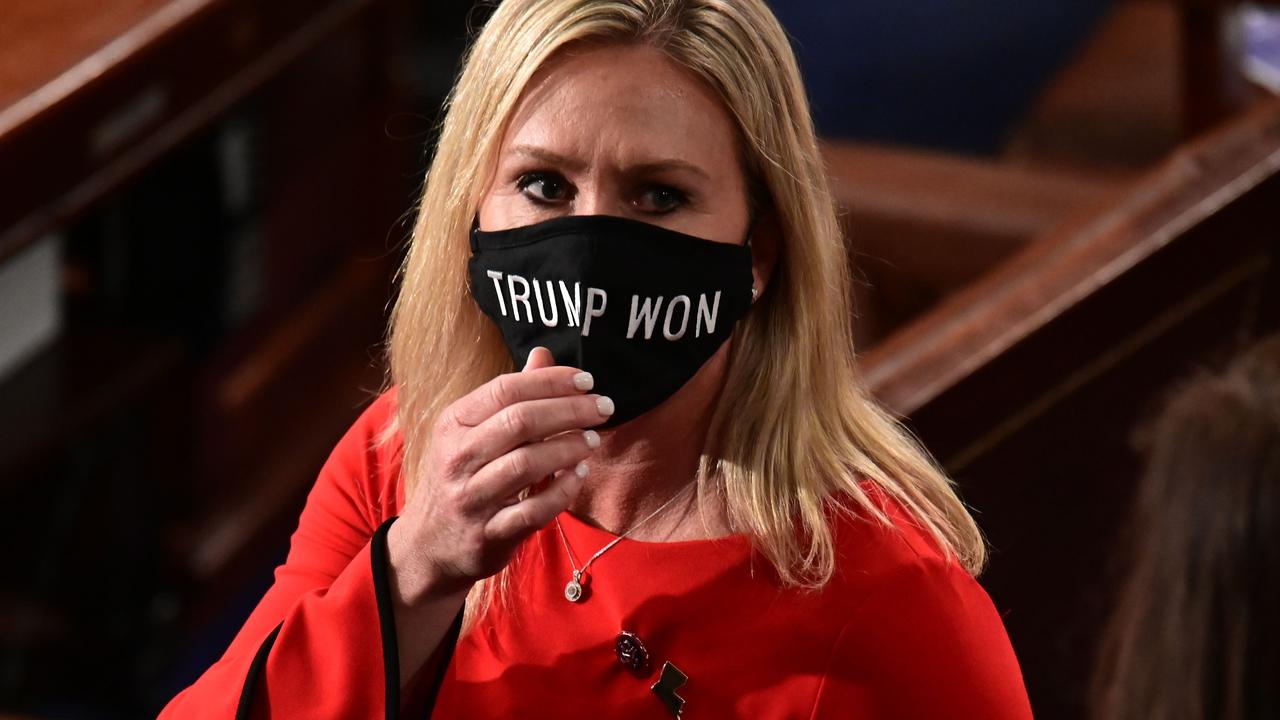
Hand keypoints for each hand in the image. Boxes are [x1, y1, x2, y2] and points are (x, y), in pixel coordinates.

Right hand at [387, 347, 611, 602]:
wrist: (429, 545)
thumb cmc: (461, 477)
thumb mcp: (472, 432)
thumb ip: (510, 395)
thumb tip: (543, 355)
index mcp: (454, 424)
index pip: (505, 389)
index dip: (551, 381)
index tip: (588, 381)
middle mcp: (458, 457)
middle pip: (520, 422)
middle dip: (570, 410)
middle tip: (603, 408)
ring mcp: (471, 498)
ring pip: (526, 464)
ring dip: (568, 448)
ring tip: (593, 440)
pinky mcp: (488, 534)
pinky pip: (532, 511)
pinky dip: (562, 491)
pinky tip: (579, 475)